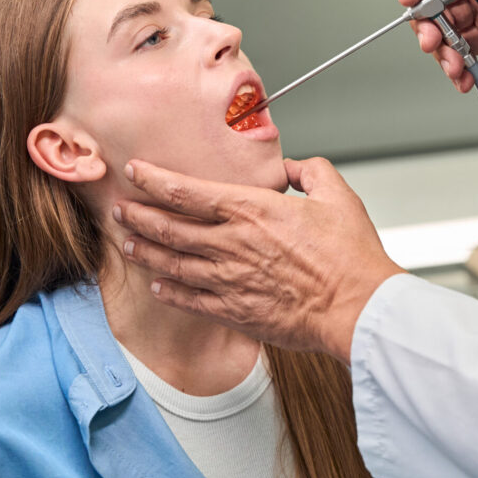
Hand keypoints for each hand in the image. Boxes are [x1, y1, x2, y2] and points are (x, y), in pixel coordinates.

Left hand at [114, 157, 402, 361]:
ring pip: (173, 262)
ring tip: (129, 243)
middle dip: (139, 215)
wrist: (357, 307)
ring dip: (147, 250)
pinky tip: (159, 285)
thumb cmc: (350, 256)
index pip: (187, 191)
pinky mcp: (235, 310)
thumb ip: (311, 172)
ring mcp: (229, 279)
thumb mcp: (338, 196)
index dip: (155, 180)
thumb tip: (293, 167)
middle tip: (121, 208)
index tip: (136, 172)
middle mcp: (232, 243)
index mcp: (252, 210)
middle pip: (169, 227)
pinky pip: (190, 300)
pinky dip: (170, 291)